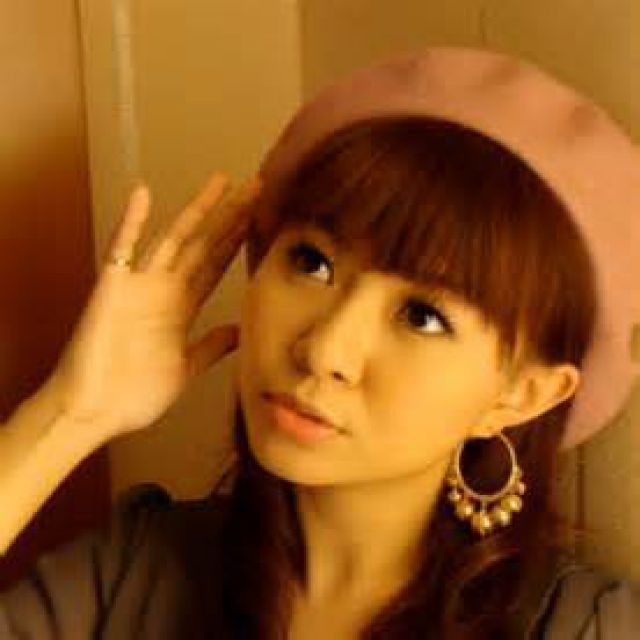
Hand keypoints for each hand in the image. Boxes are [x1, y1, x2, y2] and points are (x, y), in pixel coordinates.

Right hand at [46, 171, 261, 441]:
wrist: (94, 414)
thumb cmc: (134, 394)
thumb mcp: (186, 367)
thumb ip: (211, 346)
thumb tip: (240, 331)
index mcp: (181, 306)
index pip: (216, 264)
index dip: (237, 239)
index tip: (260, 217)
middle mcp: (165, 289)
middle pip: (204, 244)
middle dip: (231, 216)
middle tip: (257, 187)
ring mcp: (140, 286)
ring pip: (175, 238)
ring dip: (198, 210)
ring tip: (223, 182)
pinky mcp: (113, 289)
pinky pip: (121, 250)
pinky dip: (131, 223)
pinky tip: (143, 194)